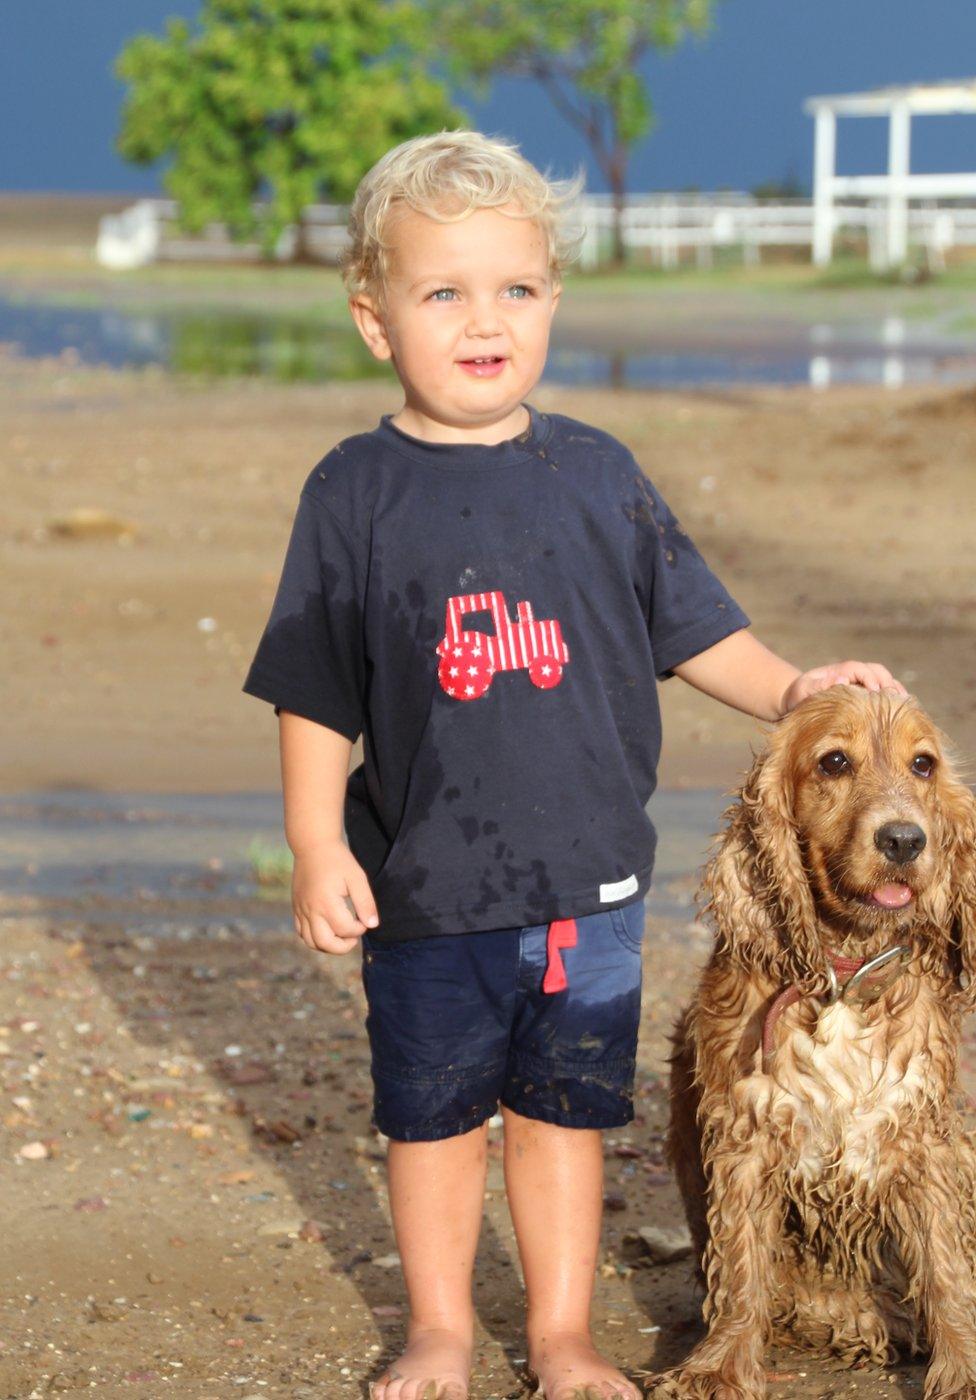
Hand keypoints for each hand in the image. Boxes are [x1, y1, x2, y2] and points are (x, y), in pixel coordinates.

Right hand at [291, 839, 378, 953]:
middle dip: (343, 946)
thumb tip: (372, 925)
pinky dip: (314, 938)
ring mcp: (301, 910)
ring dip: (328, 945)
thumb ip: (365, 902)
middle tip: (354, 936)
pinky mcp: (296, 908)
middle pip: (325, 943)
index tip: (365, 919)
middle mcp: (311, 909)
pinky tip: (328, 929)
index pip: (345, 929)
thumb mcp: (357, 878)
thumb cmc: (338, 860)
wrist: (313, 846)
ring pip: (311, 942)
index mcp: (327, 902)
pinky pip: (302, 932)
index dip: (359, 929)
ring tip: (342, 935)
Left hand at [780, 660, 907, 715]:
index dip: (869, 678)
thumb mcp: (803, 691)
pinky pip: (885, 694)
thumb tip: (842, 679)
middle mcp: (854, 675)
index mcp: (839, 671)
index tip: (875, 692)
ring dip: (895, 690)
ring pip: (885, 680)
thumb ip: (818, 686)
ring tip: (904, 706)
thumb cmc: (800, 697)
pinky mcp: (866, 697)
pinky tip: (903, 713)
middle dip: (887, 683)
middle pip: (877, 671)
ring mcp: (862, 684)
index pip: (858, 669)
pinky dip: (895, 700)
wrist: (798, 704)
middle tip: (893, 700)